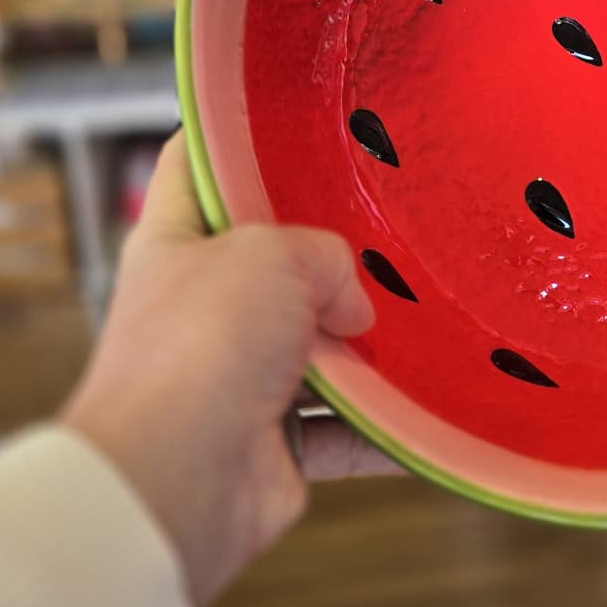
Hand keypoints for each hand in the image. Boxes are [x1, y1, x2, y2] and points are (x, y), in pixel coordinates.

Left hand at [63, 133, 393, 606]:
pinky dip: (387, 427)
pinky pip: (345, 428)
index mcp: (176, 244)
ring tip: (429, 316)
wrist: (173, 484)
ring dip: (369, 345)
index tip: (294, 122)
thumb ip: (324, 256)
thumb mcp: (269, 255)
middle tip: (393, 231)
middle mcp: (203, 309)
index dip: (232, 138)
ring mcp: (237, 379)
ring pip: (319, 348)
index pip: (193, 167)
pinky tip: (433, 408)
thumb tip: (352, 311)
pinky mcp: (274, 444)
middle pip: (275, 264)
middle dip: (332, 256)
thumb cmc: (198, 348)